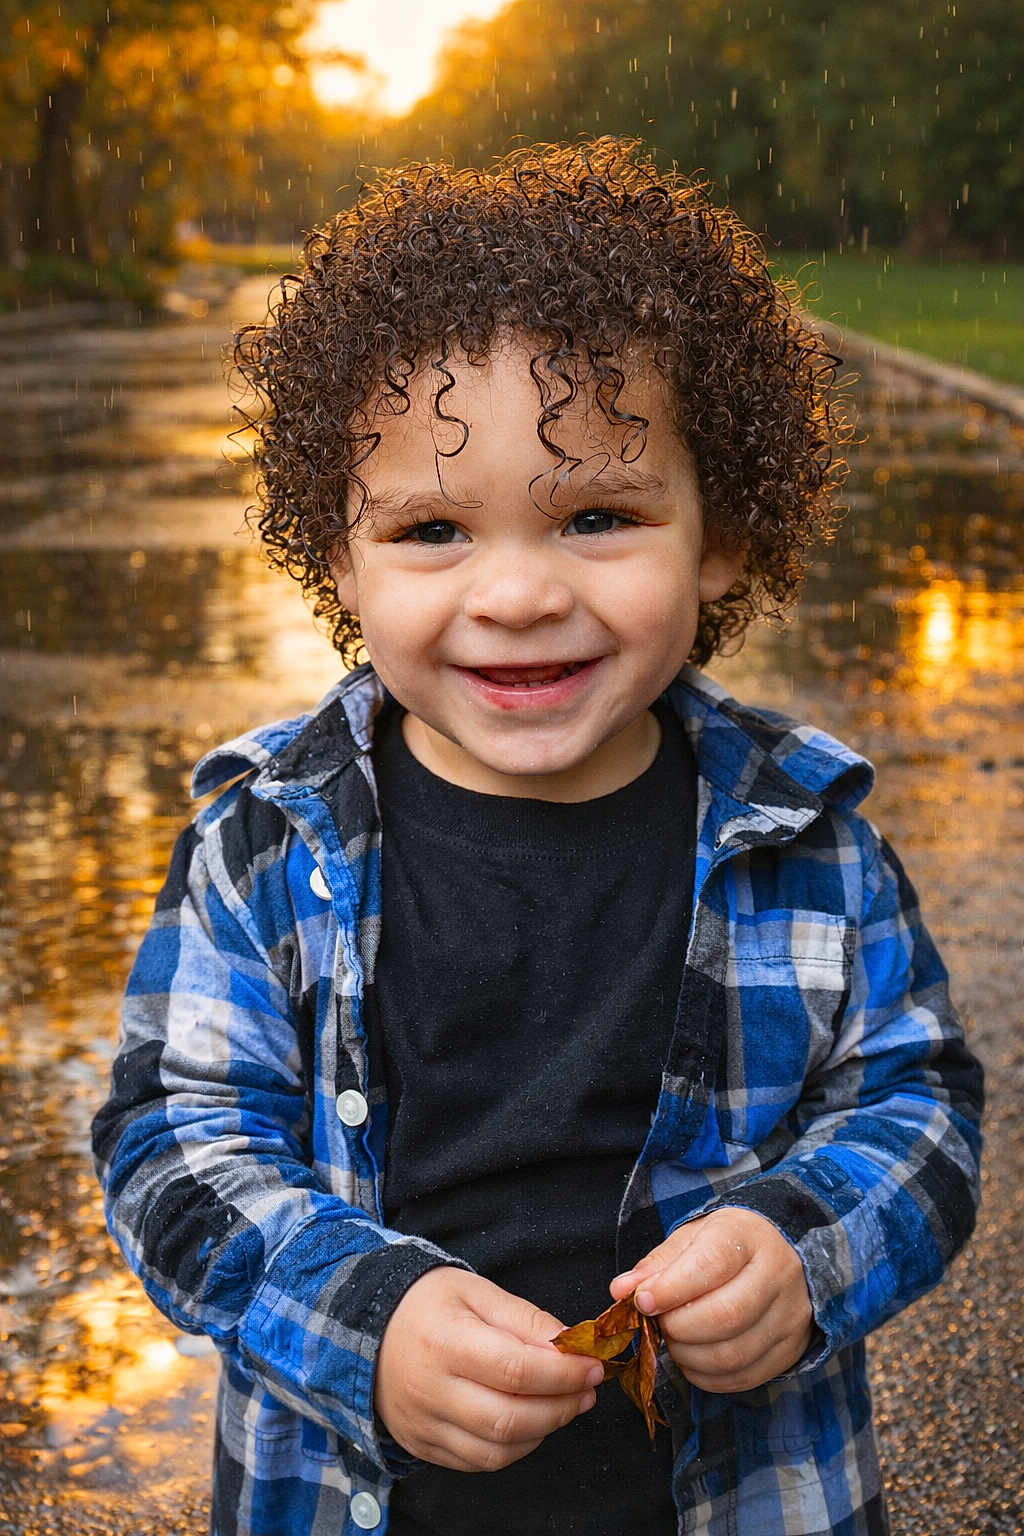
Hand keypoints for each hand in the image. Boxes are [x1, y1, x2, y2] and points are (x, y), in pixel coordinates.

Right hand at [374, 1266, 602, 1470]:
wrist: (365, 1328)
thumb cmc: (426, 1303)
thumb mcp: (475, 1291)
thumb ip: (524, 1319)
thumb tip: (570, 1345)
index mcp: (445, 1341)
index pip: (516, 1369)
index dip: (563, 1373)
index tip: (592, 1366)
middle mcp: (430, 1389)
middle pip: (509, 1418)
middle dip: (560, 1408)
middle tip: (586, 1391)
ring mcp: (424, 1424)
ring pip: (496, 1451)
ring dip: (542, 1432)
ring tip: (564, 1406)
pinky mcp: (422, 1445)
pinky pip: (477, 1463)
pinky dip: (513, 1449)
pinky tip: (530, 1423)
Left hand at [609, 1209, 813, 1393]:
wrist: (785, 1253)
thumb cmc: (728, 1245)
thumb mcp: (691, 1240)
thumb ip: (656, 1266)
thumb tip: (620, 1291)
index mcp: (748, 1237)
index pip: (711, 1265)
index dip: (671, 1289)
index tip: (643, 1302)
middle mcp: (778, 1275)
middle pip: (726, 1315)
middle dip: (679, 1328)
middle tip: (660, 1324)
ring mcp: (790, 1316)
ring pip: (735, 1353)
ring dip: (690, 1357)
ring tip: (676, 1342)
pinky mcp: (791, 1349)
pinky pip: (745, 1377)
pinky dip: (709, 1378)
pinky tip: (694, 1361)